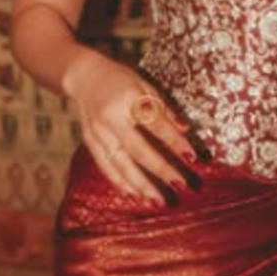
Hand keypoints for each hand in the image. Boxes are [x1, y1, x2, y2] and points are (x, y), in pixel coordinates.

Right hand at [65, 55, 196, 205]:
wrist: (84, 75)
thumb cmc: (120, 79)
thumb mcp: (144, 85)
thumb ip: (163, 109)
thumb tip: (184, 130)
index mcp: (128, 99)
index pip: (156, 124)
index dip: (174, 142)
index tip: (192, 157)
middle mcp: (111, 118)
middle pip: (138, 149)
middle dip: (160, 169)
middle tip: (180, 185)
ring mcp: (97, 132)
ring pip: (120, 163)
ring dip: (140, 184)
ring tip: (157, 200)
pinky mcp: (89, 141)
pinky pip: (105, 166)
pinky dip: (119, 182)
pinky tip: (134, 194)